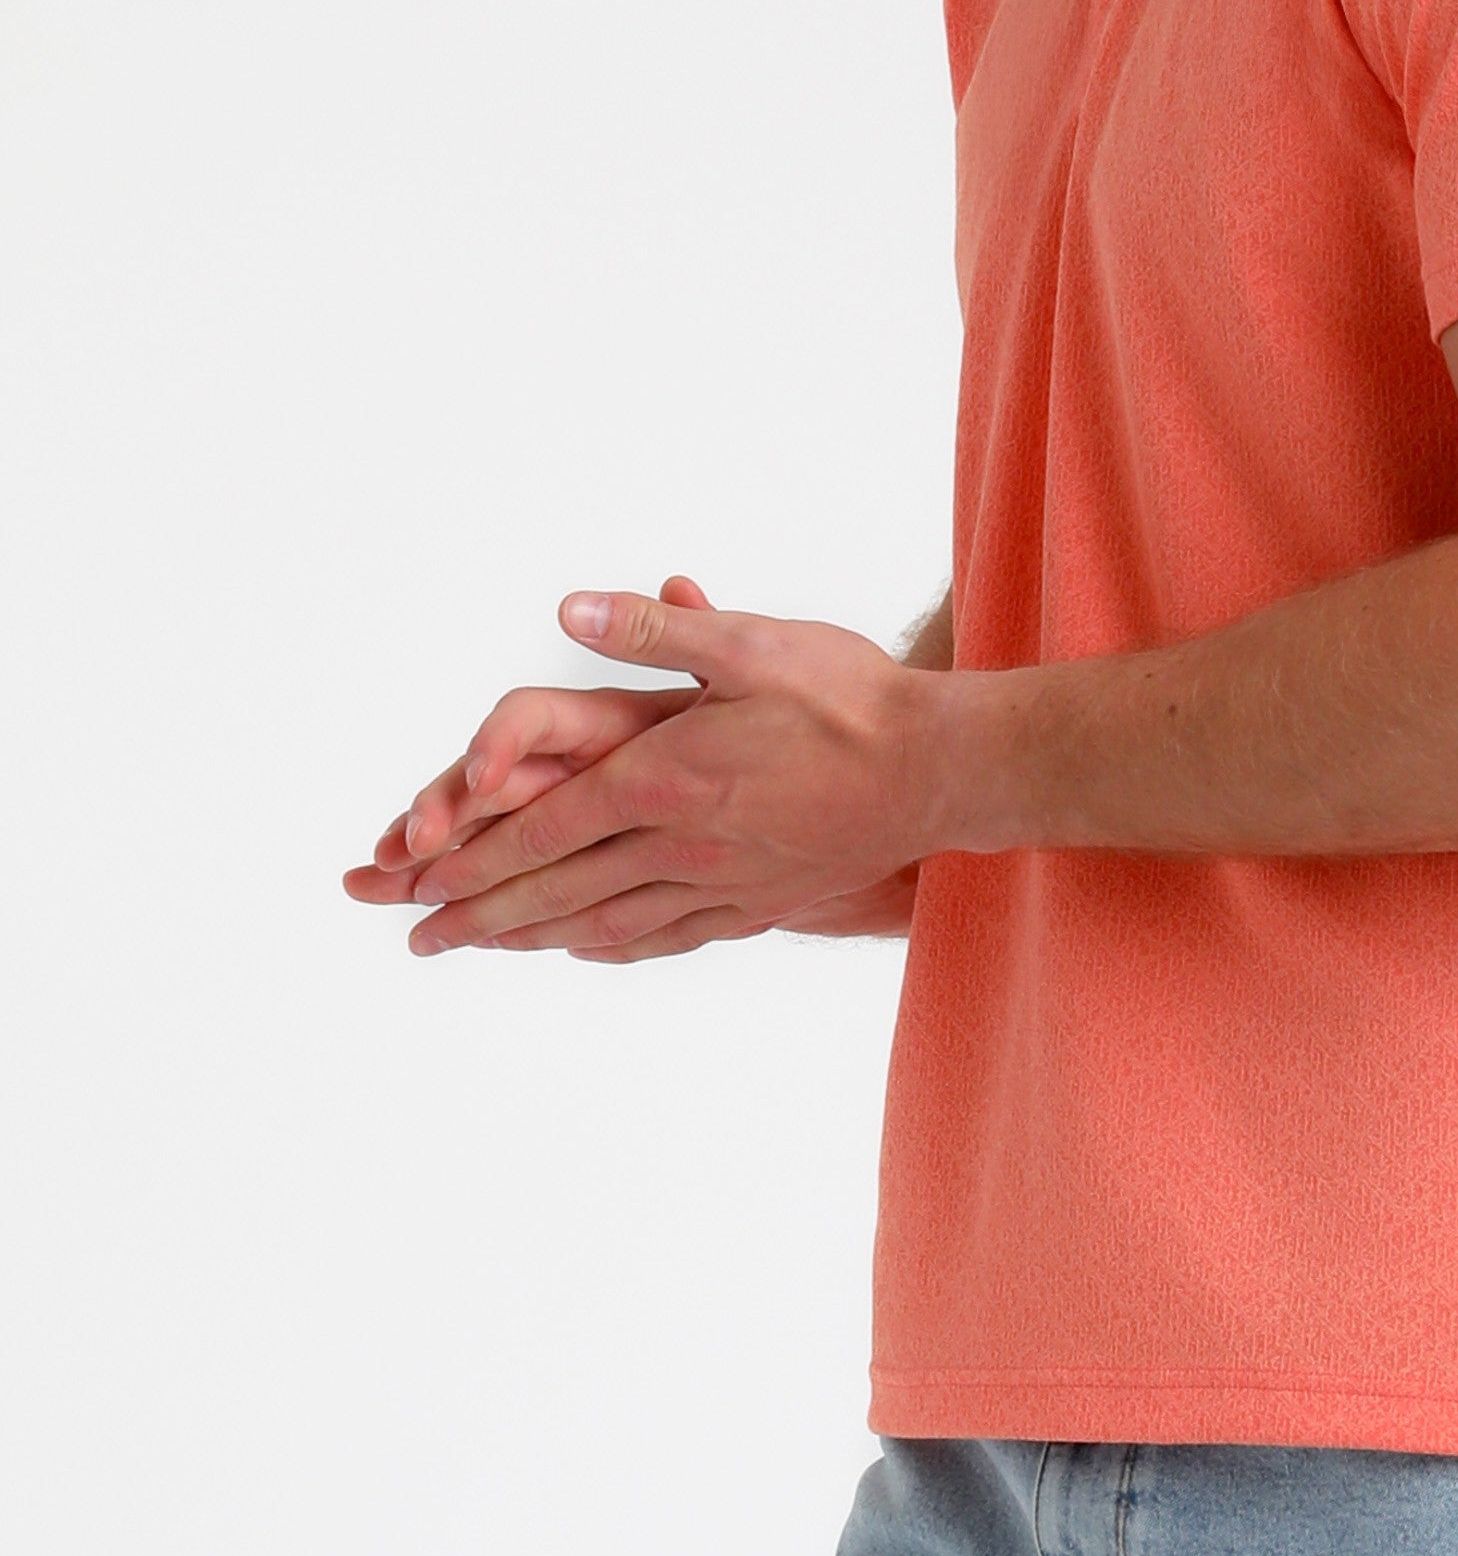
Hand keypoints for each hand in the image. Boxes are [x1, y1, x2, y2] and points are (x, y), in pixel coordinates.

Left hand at [355, 582, 940, 965]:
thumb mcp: (751, 643)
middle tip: (415, 936)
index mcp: (664, 777)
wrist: (942, 769)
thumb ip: (658, 631)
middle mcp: (681, 842)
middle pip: (559, 887)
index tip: (417, 881)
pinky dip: (615, 946)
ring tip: (480, 948)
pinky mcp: (763, 901)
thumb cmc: (852, 697)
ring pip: (606, 921)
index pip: (546, 825)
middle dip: (479, 913)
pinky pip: (670, 934)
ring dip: (532, 937)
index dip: (475, 855)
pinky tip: (591, 949)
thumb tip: (574, 606)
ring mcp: (722, 880)